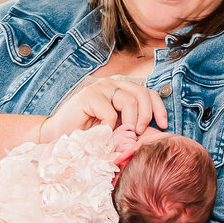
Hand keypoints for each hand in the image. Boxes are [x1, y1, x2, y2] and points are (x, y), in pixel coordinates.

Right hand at [38, 75, 166, 144]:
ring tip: (125, 135)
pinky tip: (103, 134)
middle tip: (140, 133)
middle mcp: (112, 85)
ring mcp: (100, 88)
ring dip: (131, 121)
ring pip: (129, 100)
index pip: (148, 92)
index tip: (163, 125)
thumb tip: (155, 131)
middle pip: (142, 93)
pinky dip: (110, 127)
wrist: (59, 137)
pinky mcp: (89, 96)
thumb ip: (132, 125)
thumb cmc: (88, 135)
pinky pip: (110, 112)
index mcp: (121, 90)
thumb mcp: (117, 129)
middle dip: (146, 115)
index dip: (158, 108)